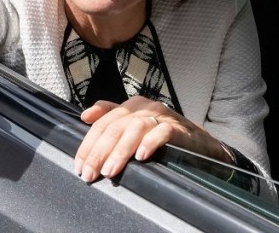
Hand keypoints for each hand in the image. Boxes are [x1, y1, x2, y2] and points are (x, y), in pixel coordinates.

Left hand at [74, 96, 231, 182]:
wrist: (198, 141)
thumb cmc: (162, 134)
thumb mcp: (134, 124)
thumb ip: (111, 118)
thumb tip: (85, 116)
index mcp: (130, 106)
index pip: (102, 124)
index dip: (88, 145)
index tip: (79, 164)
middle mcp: (143, 107)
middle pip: (115, 127)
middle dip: (99, 152)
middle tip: (90, 173)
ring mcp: (160, 115)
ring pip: (134, 129)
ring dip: (120, 151)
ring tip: (110, 170)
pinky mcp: (177, 127)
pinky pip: (161, 132)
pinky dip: (150, 143)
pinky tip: (141, 156)